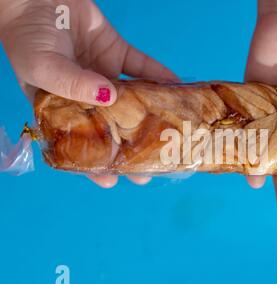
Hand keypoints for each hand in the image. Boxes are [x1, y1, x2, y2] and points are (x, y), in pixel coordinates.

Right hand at [0, 0, 178, 187]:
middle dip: (131, 148)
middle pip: (113, 127)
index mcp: (62, 109)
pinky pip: (142, 66)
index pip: (81, 143)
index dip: (94, 164)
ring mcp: (104, 75)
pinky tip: (176, 88)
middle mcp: (87, 97)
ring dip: (152, 116)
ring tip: (171, 134)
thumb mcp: (43, 67)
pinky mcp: (116, 53)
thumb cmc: (28, 36)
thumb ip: (73, 86)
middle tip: (151, 167)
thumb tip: (110, 98)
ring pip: (133, 100)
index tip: (111, 181)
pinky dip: (160, 75)